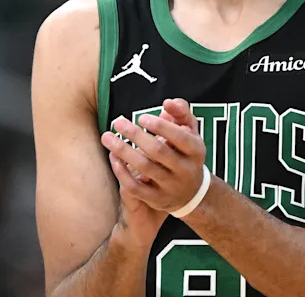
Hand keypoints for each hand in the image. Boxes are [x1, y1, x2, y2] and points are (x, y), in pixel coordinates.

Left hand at [106, 103, 180, 246]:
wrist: (191, 192)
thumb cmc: (186, 152)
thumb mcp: (191, 131)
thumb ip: (181, 113)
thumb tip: (167, 104)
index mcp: (196, 151)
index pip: (180, 137)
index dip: (161, 126)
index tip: (141, 117)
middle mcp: (186, 170)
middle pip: (159, 151)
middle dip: (136, 135)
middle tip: (118, 122)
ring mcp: (171, 187)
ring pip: (145, 168)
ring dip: (123, 151)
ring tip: (107, 137)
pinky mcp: (157, 200)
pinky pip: (136, 188)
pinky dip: (122, 172)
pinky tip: (113, 158)